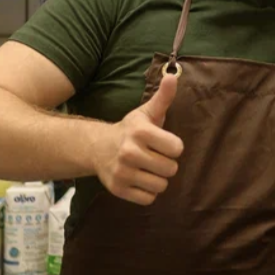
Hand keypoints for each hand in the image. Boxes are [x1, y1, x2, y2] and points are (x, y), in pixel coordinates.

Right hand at [93, 73, 183, 205]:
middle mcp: (129, 152)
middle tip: (154, 157)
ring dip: (158, 179)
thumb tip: (173, 76)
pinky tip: (140, 179)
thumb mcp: (147, 112)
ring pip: (161, 185)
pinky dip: (148, 192)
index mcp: (141, 132)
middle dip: (166, 164)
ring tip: (147, 168)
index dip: (173, 147)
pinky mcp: (118, 189)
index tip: (163, 143)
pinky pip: (148, 199)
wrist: (98, 148)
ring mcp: (122, 172)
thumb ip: (164, 97)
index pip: (177, 148)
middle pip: (171, 169)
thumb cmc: (131, 130)